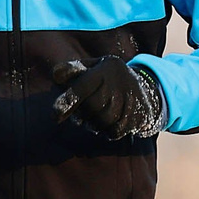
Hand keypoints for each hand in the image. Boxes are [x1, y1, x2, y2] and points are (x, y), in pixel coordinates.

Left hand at [49, 58, 166, 139]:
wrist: (144, 90)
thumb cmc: (106, 78)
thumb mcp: (91, 67)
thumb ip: (72, 70)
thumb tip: (55, 76)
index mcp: (105, 69)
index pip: (83, 86)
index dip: (68, 101)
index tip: (55, 116)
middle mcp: (119, 83)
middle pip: (91, 107)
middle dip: (80, 114)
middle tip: (79, 115)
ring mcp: (130, 100)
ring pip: (102, 121)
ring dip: (92, 124)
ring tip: (93, 117)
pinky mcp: (137, 117)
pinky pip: (114, 131)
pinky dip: (106, 131)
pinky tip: (106, 123)